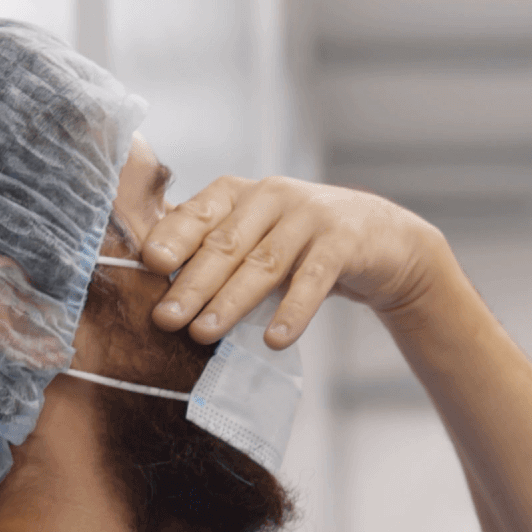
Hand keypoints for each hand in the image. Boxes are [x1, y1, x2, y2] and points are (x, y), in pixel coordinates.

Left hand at [139, 176, 451, 348]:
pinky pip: (313, 280)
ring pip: (262, 263)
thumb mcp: (258, 238)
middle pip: (225, 244)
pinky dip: (293, 311)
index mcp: (239, 193)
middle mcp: (271, 196)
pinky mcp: (343, 242)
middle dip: (192, 283)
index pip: (197, 214)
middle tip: (166, 318)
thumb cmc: (303, 245)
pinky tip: (274, 339)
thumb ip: (218, 252)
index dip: (172, 238)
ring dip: (230, 301)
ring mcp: (309, 216)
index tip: (148, 265)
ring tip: (204, 334)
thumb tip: (159, 289)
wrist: (382, 240)